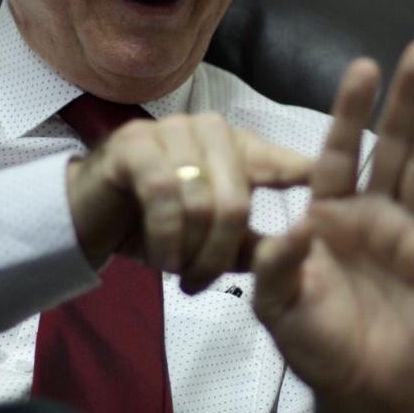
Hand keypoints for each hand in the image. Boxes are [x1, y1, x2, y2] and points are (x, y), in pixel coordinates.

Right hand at [67, 112, 312, 293]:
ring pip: (202, 201)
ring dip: (191, 251)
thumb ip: (253, 243)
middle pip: (238, 198)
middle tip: (203, 282)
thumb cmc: (154, 225)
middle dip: (221, 252)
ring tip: (179, 274)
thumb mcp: (209, 239)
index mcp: (235, 146)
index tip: (329, 196)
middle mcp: (207, 130)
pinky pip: (164, 195)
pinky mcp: (134, 145)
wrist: (84, 218)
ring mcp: (170, 132)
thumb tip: (301, 249)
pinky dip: (167, 235)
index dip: (305, 176)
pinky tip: (162, 258)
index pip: (281, 162)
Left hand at [252, 40, 413, 412]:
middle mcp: (374, 216)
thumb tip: (295, 227)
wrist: (363, 396)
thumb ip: (277, 266)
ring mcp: (413, 234)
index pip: (338, 153)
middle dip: (406, 100)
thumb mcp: (278, 307)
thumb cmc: (317, 347)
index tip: (364, 67)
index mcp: (330, 218)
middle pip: (392, 148)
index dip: (351, 113)